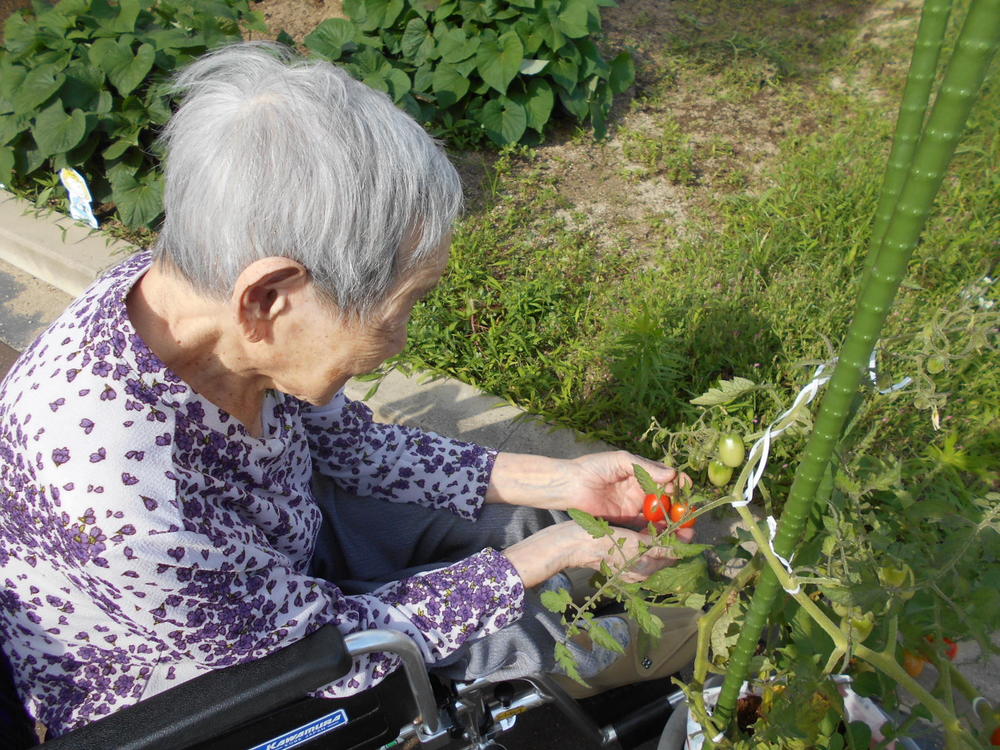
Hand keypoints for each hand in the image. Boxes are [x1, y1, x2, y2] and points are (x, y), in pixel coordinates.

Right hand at [502, 521, 682, 587]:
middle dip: (674, 534)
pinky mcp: (619, 555)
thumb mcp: (634, 544)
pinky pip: (641, 544)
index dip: (684, 538)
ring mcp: (628, 563)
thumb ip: (659, 546)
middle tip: (679, 514)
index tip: (689, 521)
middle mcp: (639, 570)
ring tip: (667, 514)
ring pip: (653, 546)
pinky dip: (648, 532)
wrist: (571, 544)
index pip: (673, 555)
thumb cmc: (602, 544)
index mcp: (644, 570)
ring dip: (662, 531)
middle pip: (664, 551)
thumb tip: (682, 546)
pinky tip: (648, 520)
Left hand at [563, 451, 690, 525]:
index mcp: (641, 473)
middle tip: (690, 511)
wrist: (569, 485)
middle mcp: (640, 490)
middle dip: (680, 505)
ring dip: (672, 520)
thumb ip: (646, 467)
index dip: (679, 484)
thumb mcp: (621, 461)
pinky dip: (657, 530)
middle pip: (667, 499)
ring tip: (685, 526)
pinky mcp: (625, 521)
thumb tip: (672, 475)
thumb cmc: (594, 467)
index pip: (667, 479)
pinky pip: (644, 527)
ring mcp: (634, 506)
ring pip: (659, 514)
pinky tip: (668, 533)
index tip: (688, 488)